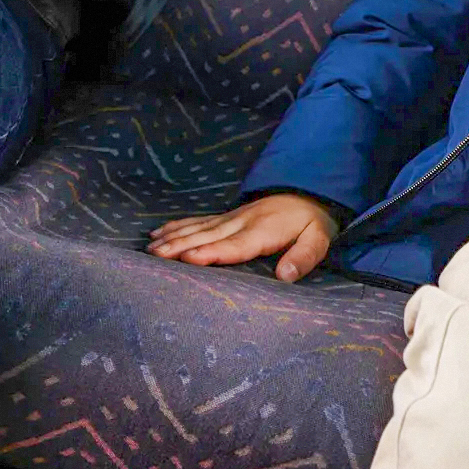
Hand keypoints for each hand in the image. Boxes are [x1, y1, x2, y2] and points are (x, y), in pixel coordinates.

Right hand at [148, 193, 338, 281]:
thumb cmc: (312, 223)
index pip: (234, 245)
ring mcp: (232, 217)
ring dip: (173, 237)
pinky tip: (158, 232)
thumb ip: (303, 257)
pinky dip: (177, 226)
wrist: (309, 192)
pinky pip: (199, 220)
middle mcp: (242, 222)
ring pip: (198, 227)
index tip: (189, 258)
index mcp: (263, 231)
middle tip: (156, 256)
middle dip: (180, 246)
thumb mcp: (318, 239)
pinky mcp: (227, 215)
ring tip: (150, 248)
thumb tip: (285, 276)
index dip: (212, 252)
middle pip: (208, 235)